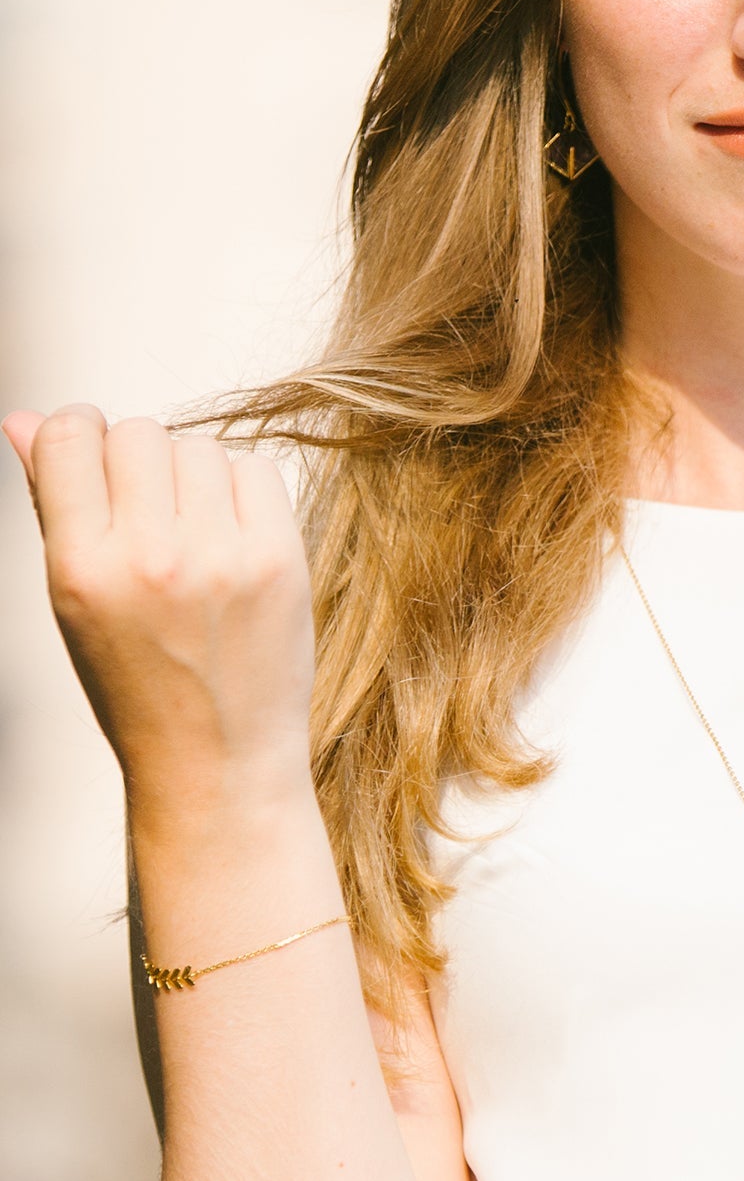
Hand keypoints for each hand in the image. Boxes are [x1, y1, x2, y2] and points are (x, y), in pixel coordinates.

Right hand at [3, 404, 316, 835]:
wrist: (218, 761)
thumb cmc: (135, 680)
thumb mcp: (71, 602)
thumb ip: (52, 504)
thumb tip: (25, 419)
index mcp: (81, 569)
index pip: (71, 436)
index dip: (79, 430)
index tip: (92, 453)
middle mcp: (151, 558)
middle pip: (141, 432)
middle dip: (140, 459)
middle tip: (148, 511)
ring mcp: (222, 558)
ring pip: (201, 447)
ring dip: (194, 475)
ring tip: (192, 534)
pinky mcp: (280, 560)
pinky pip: (258, 470)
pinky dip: (243, 491)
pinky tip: (233, 537)